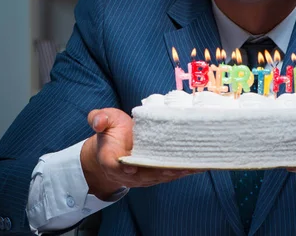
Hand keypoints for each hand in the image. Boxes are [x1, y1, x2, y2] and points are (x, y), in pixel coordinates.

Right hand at [81, 108, 200, 199]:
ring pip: (158, 176)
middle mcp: (126, 172)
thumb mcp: (103, 120)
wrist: (114, 148)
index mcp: (110, 158)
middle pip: (142, 175)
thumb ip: (98, 118)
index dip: (122, 167)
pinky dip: (182, 172)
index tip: (130, 166)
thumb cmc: (110, 132)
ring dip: (174, 173)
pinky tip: (196, 166)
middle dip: (158, 171)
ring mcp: (142, 176)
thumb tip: (98, 120)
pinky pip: (168, 175)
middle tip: (172, 167)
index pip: (114, 165)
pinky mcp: (154, 175)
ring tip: (191, 166)